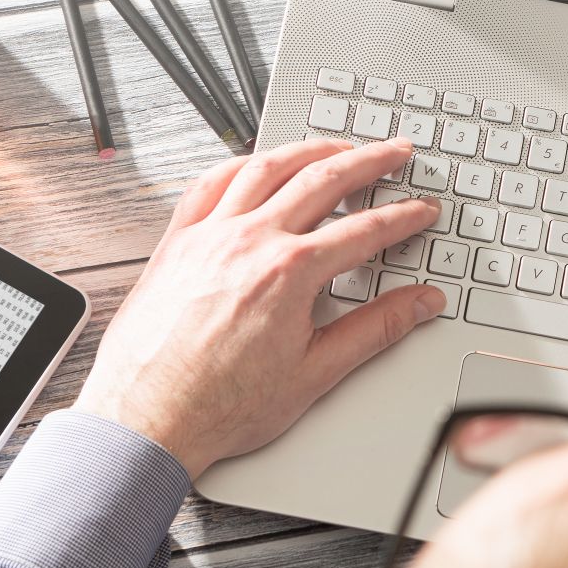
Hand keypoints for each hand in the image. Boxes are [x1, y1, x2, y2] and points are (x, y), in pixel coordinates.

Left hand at [74, 138, 443, 476]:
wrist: (146, 419)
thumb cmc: (219, 405)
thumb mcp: (315, 373)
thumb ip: (376, 330)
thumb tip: (419, 305)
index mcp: (290, 272)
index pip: (365, 230)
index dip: (403, 217)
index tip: (421, 210)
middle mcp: (249, 240)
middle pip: (323, 179)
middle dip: (369, 161)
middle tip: (394, 152)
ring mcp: (209, 234)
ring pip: (267, 167)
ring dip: (310, 150)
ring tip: (337, 147)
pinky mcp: (177, 241)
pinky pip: (211, 182)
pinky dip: (242, 164)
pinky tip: (258, 163)